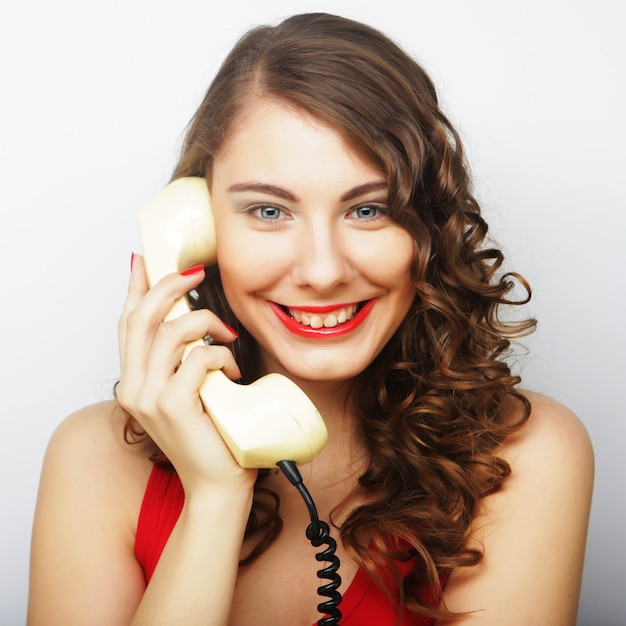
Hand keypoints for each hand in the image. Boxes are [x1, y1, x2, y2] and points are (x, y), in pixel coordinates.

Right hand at [117, 254, 256, 497]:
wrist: (217, 483)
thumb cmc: (209, 434)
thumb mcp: (188, 389)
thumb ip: (182, 359)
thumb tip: (193, 321)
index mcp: (133, 381)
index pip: (127, 323)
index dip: (134, 287)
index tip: (143, 260)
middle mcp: (132, 387)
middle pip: (142, 318)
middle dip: (169, 286)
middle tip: (196, 273)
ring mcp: (148, 398)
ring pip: (172, 332)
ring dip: (206, 323)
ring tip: (228, 337)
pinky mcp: (172, 405)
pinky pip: (198, 357)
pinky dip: (221, 354)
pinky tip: (232, 369)